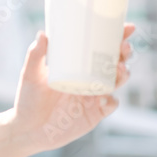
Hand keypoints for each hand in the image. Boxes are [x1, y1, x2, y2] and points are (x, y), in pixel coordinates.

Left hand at [10, 22, 135, 154]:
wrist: (29, 129)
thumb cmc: (28, 98)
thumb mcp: (30, 74)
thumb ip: (35, 55)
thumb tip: (43, 33)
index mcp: (78, 65)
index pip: (100, 47)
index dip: (117, 37)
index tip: (127, 27)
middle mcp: (90, 78)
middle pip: (115, 62)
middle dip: (124, 53)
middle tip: (123, 46)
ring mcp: (94, 96)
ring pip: (117, 81)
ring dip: (123, 73)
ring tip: (119, 68)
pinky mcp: (95, 114)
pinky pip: (111, 104)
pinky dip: (111, 100)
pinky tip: (105, 97)